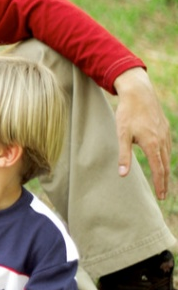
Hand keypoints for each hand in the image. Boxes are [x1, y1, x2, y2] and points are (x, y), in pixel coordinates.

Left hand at [114, 67, 171, 198]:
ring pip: (167, 156)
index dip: (159, 184)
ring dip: (166, 170)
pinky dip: (166, 157)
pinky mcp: (165, 127)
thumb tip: (123, 174)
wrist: (139, 93)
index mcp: (152, 144)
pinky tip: (163, 160)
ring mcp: (165, 133)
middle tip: (163, 195)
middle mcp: (162, 140)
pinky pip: (167, 146)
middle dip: (164, 181)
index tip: (160, 196)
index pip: (158, 169)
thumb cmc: (127, 114)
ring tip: (163, 180)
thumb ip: (123, 156)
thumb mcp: (122, 135)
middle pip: (165, 165)